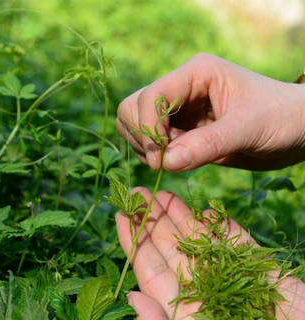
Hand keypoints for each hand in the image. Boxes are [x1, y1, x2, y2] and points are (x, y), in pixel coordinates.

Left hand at [115, 187, 304, 318]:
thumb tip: (132, 299)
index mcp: (182, 305)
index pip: (150, 267)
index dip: (134, 240)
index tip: (121, 214)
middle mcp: (200, 286)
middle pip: (170, 246)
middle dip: (153, 219)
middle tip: (138, 192)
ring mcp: (228, 275)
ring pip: (198, 239)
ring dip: (181, 216)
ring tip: (164, 193)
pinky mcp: (257, 269)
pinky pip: (236, 242)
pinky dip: (222, 226)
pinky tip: (207, 210)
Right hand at [116, 53, 304, 171]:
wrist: (296, 130)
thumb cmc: (281, 118)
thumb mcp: (249, 128)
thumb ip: (208, 144)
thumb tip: (165, 162)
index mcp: (195, 73)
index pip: (151, 96)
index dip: (148, 128)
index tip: (160, 160)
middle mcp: (180, 88)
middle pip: (133, 107)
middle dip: (142, 136)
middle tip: (167, 159)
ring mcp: (178, 109)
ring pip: (134, 123)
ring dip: (145, 146)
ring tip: (176, 158)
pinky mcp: (178, 129)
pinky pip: (149, 140)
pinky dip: (154, 154)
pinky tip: (178, 160)